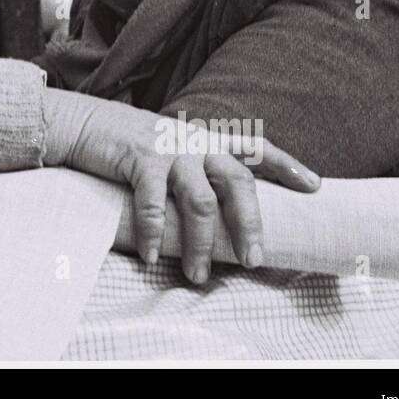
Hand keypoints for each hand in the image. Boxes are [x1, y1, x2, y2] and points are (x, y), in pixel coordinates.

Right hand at [42, 88, 318, 282]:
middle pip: (238, 182)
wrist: (84, 123)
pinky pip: (154, 205)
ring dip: (201, 244)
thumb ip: (195, 169)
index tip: (315, 187)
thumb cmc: (129, 145)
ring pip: (200, 202)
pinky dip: (155, 235)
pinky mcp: (140, 158)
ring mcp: (169, 150)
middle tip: (256, 259)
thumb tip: (218, 213)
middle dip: (250, 224)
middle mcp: (195, 142)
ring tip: (199, 275)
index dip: (287, 166)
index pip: (256, 148)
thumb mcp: (170, 149)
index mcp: (206, 139)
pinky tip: (153, 256)